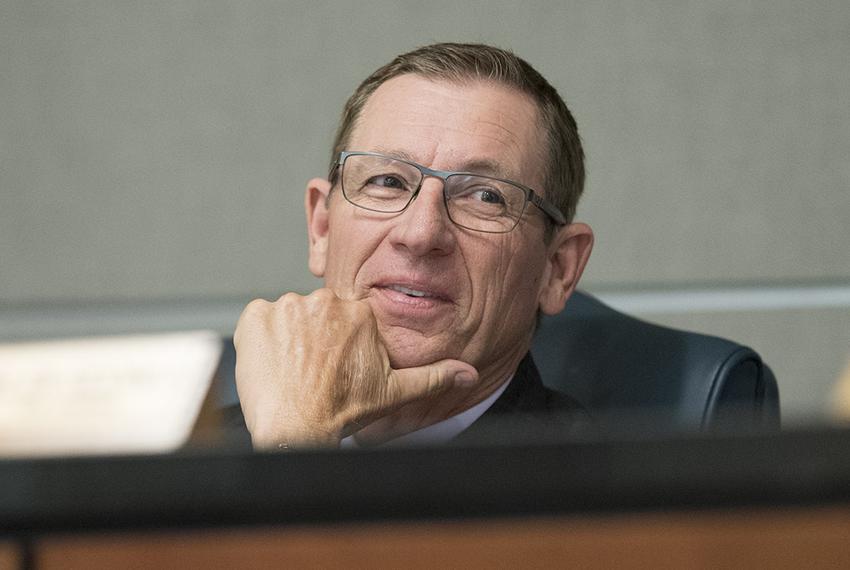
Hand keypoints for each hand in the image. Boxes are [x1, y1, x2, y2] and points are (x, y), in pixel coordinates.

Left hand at [233, 289, 478, 448]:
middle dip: (314, 337)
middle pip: (317, 314)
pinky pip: (258, 319)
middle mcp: (324, 301)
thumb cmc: (342, 411)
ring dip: (288, 337)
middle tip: (312, 370)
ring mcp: (287, 306)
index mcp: (358, 313)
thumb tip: (466, 373)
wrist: (296, 428)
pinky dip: (261, 338)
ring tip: (291, 370)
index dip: (338, 343)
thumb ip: (432, 376)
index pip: (344, 318)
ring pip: (288, 316)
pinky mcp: (255, 315)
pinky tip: (271, 363)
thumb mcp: (394, 392)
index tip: (334, 365)